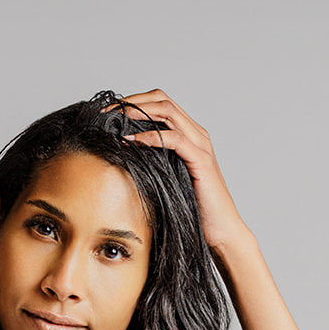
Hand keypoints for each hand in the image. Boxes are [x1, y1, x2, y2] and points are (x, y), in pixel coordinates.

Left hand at [109, 89, 246, 251]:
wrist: (221, 229)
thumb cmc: (194, 208)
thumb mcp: (168, 179)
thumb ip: (153, 162)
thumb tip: (122, 155)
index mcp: (190, 135)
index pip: (160, 103)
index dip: (133, 102)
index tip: (109, 112)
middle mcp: (197, 134)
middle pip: (162, 100)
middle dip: (131, 102)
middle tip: (107, 112)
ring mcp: (201, 145)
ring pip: (168, 112)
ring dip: (138, 112)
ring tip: (115, 121)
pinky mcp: (201, 161)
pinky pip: (174, 138)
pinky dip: (150, 136)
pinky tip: (132, 141)